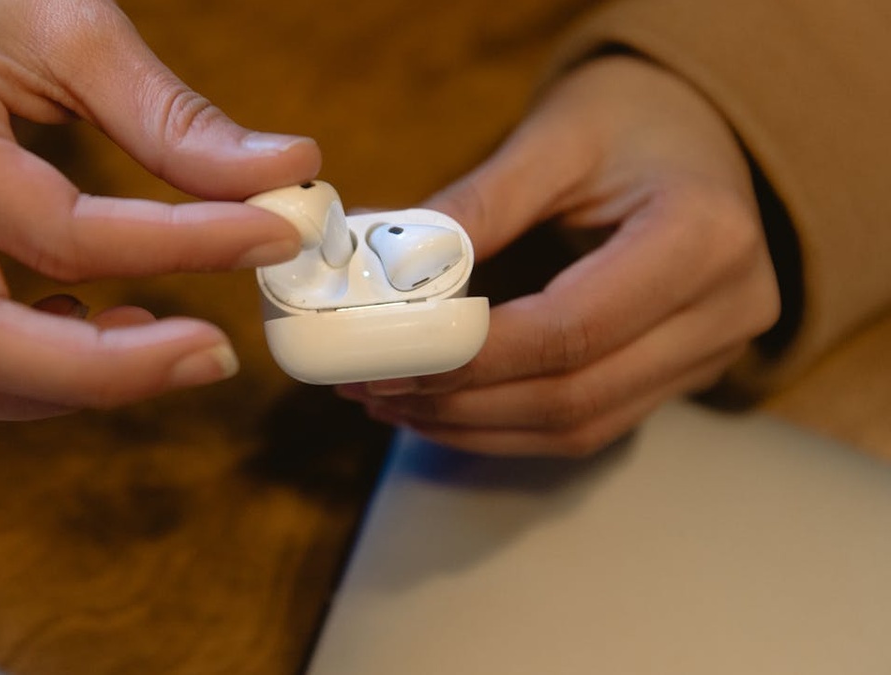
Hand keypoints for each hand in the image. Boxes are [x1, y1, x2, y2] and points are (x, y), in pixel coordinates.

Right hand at [0, 0, 320, 418]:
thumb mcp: (80, 29)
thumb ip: (174, 118)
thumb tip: (285, 174)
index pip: (60, 231)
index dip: (180, 248)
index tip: (273, 237)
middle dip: (105, 372)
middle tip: (215, 354)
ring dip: (65, 387)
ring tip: (164, 342)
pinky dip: (38, 376)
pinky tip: (108, 330)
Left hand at [338, 56, 780, 455]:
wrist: (698, 128)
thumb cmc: (631, 118)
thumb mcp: (555, 138)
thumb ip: (479, 205)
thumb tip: (389, 269)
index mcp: (703, 236)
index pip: (571, 329)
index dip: (472, 358)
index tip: (393, 358)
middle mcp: (725, 308)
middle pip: (574, 394)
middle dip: (461, 402)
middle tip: (375, 387)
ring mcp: (712, 353)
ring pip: (579, 426)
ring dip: (475, 425)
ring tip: (394, 402)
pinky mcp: (683, 375)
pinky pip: (588, 424)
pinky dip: (508, 426)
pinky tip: (444, 408)